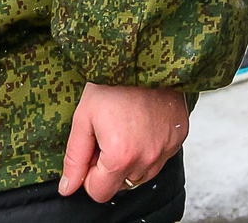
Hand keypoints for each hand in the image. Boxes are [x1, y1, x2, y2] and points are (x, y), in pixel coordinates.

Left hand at [58, 83, 188, 203]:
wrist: (147, 55)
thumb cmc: (112, 83)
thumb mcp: (83, 118)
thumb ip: (74, 158)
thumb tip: (68, 188)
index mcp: (120, 156)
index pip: (99, 192)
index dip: (89, 173)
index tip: (92, 148)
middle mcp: (147, 159)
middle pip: (120, 184)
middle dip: (109, 167)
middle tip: (108, 134)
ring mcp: (166, 149)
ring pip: (141, 173)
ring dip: (131, 159)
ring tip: (126, 127)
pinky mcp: (179, 138)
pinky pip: (159, 157)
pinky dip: (149, 147)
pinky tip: (143, 123)